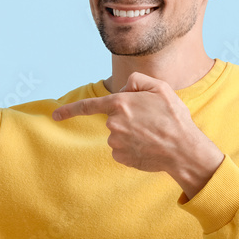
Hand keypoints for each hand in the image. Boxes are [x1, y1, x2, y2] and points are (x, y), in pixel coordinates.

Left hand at [52, 72, 223, 196]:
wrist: (184, 150)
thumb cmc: (174, 118)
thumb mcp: (161, 88)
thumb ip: (138, 81)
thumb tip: (124, 89)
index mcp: (120, 103)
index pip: (89, 105)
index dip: (70, 110)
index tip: (54, 115)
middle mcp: (114, 123)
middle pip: (114, 119)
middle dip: (128, 119)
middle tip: (151, 122)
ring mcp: (116, 142)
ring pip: (118, 135)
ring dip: (131, 134)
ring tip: (152, 135)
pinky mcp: (121, 157)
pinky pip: (122, 150)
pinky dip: (132, 149)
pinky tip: (147, 147)